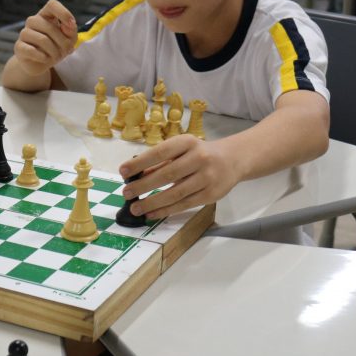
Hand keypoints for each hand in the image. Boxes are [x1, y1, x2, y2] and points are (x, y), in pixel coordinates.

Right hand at [12, 0, 77, 75]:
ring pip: (42, 40)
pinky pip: (32, 51)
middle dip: (63, 42)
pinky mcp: (19, 47)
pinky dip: (44, 57)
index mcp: (45, 15)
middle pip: (50, 27)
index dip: (63, 13)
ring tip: (57, 57)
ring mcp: (24, 33)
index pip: (52, 5)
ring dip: (54, 51)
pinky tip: (46, 59)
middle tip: (67, 51)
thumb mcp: (68, 40)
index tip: (72, 24)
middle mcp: (33, 21)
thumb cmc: (55, 48)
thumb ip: (71, 31)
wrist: (40, 64)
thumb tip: (68, 25)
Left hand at [118, 135, 238, 219]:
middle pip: (167, 175)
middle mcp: (199, 158)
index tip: (123, 172)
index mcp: (188, 142)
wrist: (232, 159)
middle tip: (126, 193)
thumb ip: (160, 162)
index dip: (140, 163)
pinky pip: (184, 205)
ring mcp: (207, 178)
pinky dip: (165, 210)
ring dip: (152, 202)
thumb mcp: (181, 149)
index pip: (160, 152)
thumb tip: (135, 175)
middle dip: (143, 186)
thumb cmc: (199, 153)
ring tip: (135, 208)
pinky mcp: (211, 195)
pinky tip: (151, 213)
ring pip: (175, 194)